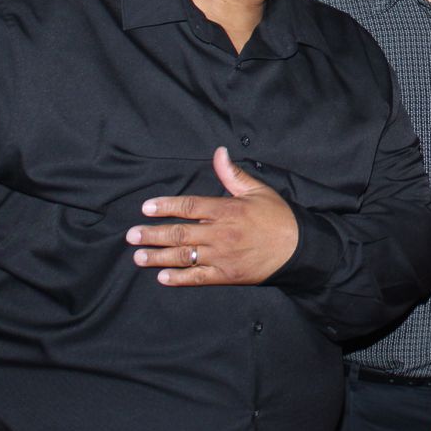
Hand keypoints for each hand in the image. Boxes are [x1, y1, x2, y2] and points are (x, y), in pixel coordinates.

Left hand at [126, 147, 298, 285]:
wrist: (299, 249)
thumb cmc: (278, 217)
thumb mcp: (258, 190)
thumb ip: (233, 174)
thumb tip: (219, 152)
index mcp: (227, 210)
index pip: (189, 206)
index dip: (165, 206)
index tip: (147, 207)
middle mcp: (220, 234)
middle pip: (179, 233)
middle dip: (152, 234)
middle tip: (131, 235)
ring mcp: (222, 256)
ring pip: (183, 256)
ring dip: (158, 256)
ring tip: (139, 256)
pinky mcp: (226, 275)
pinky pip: (197, 278)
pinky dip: (178, 278)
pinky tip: (162, 277)